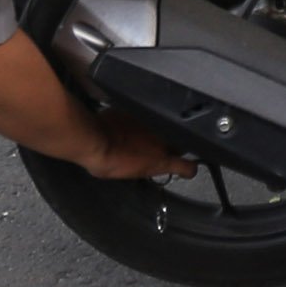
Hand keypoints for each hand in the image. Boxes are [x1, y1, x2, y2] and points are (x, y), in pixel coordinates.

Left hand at [76, 113, 195, 181]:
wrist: (96, 140)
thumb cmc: (109, 162)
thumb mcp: (130, 174)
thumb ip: (145, 168)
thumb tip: (144, 165)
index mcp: (162, 161)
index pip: (189, 167)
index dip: (189, 169)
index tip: (185, 169)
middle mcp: (163, 142)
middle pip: (180, 145)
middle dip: (173, 148)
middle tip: (159, 152)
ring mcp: (154, 125)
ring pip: (166, 129)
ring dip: (158, 134)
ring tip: (143, 138)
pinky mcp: (142, 112)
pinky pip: (148, 117)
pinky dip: (142, 122)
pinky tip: (131, 125)